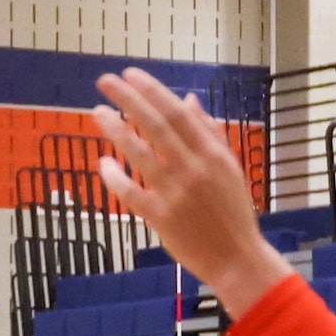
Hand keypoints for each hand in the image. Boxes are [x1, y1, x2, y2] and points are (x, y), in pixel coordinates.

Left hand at [92, 70, 296, 317]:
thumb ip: (211, 134)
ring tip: (98, 113)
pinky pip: (130, 192)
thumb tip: (188, 100)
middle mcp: (193, 169)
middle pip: (156, 125)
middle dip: (128, 99)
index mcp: (212, 155)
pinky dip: (114, 175)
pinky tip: (103, 162)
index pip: (178, 113)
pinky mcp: (161, 218)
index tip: (130, 75)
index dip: (152, 91)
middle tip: (105, 81)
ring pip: (139, 153)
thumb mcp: (231, 169)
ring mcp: (175, 194)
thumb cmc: (234, 214)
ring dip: (115, 130)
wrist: (237, 260)